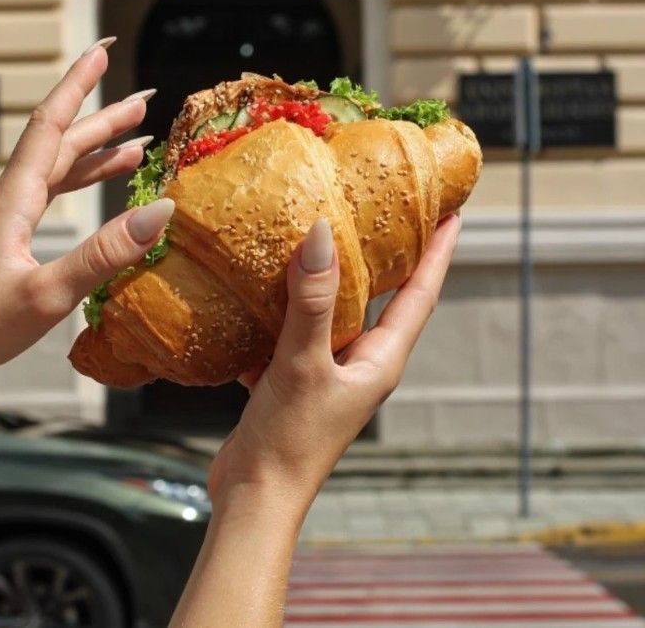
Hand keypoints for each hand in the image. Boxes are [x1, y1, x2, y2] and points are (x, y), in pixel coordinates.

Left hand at [0, 41, 172, 396]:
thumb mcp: (50, 293)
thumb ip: (106, 252)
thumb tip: (160, 211)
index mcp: (11, 200)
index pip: (48, 126)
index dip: (77, 86)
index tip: (101, 50)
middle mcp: (6, 198)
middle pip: (59, 143)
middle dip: (101, 118)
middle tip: (142, 99)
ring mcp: (5, 217)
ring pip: (57, 168)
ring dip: (96, 150)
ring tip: (136, 139)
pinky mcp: (8, 236)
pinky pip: (51, 193)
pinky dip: (82, 181)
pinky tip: (102, 183)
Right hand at [208, 214, 460, 511]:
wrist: (256, 497)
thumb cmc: (289, 442)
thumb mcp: (302, 364)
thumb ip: (312, 301)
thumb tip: (322, 235)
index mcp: (380, 360)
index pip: (421, 295)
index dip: (439, 253)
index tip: (453, 215)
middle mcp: (362, 364)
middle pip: (384, 299)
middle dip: (389, 257)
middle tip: (386, 212)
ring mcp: (328, 372)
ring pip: (335, 313)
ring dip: (329, 280)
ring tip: (319, 239)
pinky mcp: (295, 380)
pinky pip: (294, 332)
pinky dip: (283, 310)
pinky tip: (259, 290)